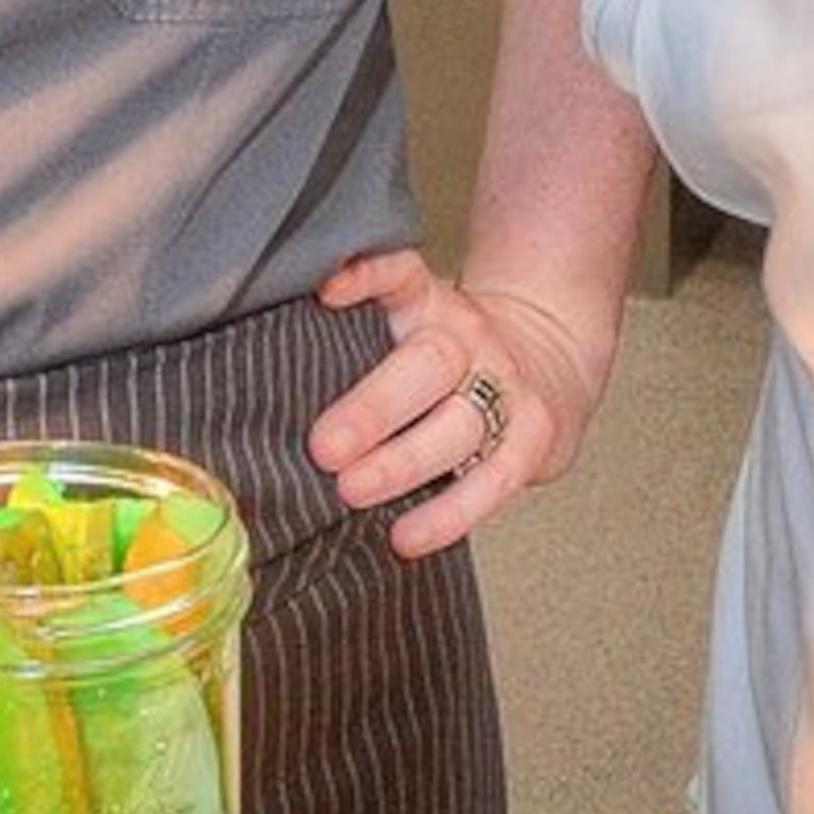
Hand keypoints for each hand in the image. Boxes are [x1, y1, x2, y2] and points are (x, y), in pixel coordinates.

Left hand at [309, 248, 608, 548]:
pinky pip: (493, 482)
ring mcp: (509, 390)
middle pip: (430, 365)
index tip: (326, 292)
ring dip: (404, 464)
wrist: (548, 358)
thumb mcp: (411, 321)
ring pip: (461, 427)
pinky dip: (449, 514)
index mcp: (433, 306)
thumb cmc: (451, 356)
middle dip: (374, 409)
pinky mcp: (533, 441)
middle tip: (324, 448)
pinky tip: (407, 537)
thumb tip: (265, 371)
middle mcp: (473, 342)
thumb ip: (355, 335)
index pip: (402, 276)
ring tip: (353, 492)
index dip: (367, 277)